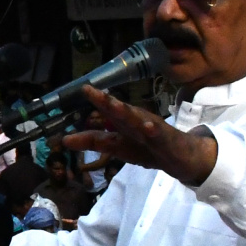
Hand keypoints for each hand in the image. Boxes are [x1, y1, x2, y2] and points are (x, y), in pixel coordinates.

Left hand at [62, 87, 217, 186]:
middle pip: (119, 110)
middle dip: (105, 101)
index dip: (95, 100)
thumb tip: (64, 140)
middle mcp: (136, 120)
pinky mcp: (166, 139)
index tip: (83, 89)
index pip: (107, 110)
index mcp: (124, 122)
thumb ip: (93, 141)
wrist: (181, 157)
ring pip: (138, 119)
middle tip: (90, 91)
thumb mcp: (117, 146)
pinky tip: (148, 127)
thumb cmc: (147, 148)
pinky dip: (153, 130)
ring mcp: (152, 128)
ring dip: (126, 111)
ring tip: (112, 105)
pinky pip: (159, 134)